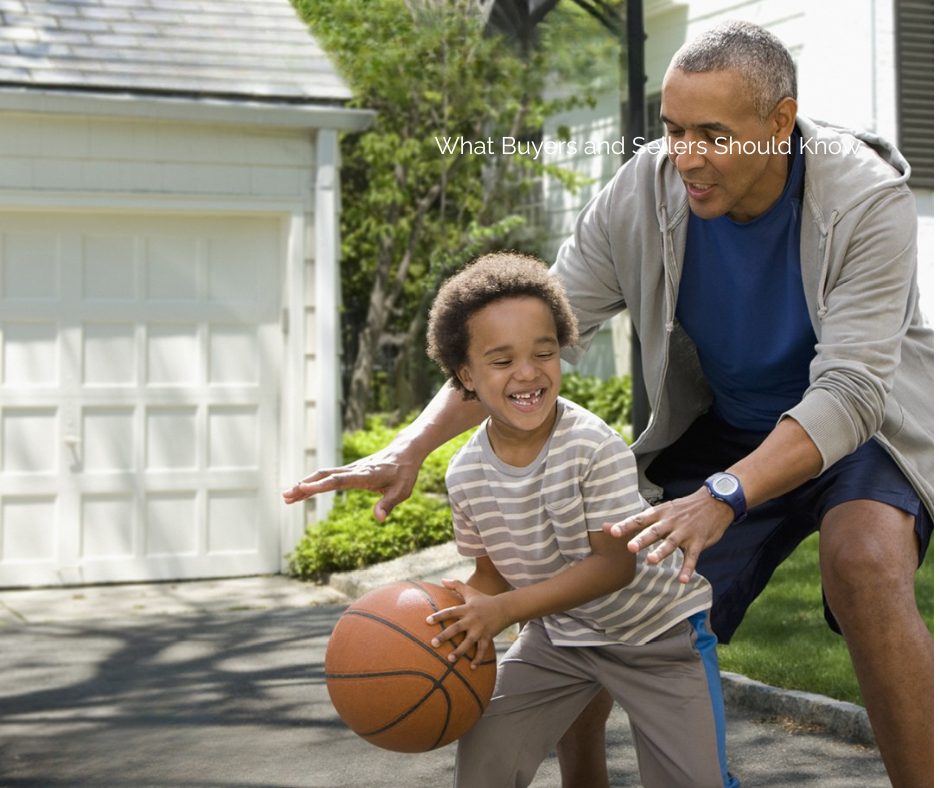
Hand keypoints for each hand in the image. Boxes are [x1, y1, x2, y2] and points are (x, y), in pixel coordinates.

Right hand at [281, 443, 421, 521]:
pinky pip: (328, 476)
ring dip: (305, 485)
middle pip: (324, 476)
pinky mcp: (349, 471)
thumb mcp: (402, 491)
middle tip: (286, 496)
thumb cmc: (404, 473)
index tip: (303, 489)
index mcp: (365, 475)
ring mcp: (350, 469)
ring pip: (323, 475)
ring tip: (286, 496)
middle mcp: (354, 470)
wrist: (405, 451)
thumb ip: (389, 504)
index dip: (320, 486)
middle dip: (304, 486)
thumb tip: (379, 519)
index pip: (339, 481)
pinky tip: (303, 491)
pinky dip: (313, 483)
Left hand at [426, 579, 508, 668]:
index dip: (439, 616)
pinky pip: (482, 650)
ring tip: (450, 659)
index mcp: (466, 609)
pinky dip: (478, 659)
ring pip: (468, 642)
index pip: (450, 612)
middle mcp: (472, 619)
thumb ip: (456, 585)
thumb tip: (442, 580)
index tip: (427, 621)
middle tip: (433, 643)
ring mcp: (480, 629)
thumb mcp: (470, 591)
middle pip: (456, 628)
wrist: (505, 607)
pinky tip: (472, 668)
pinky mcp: (487, 637)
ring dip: (459, 651)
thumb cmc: (484, 599)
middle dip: (445, 636)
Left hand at [603, 487, 734, 582]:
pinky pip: (692, 557)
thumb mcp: (662, 510)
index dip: (626, 526)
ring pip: (671, 543)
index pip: (639, 519)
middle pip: (654, 531)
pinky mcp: (698, 542)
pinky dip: (688, 569)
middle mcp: (671, 522)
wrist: (715, 501)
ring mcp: (685, 532)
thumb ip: (637, 521)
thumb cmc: (683, 508)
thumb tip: (607, 527)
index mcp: (660, 514)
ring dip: (661, 552)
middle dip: (642, 539)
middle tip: (630, 547)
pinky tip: (683, 580)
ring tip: (651, 561)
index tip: (613, 531)